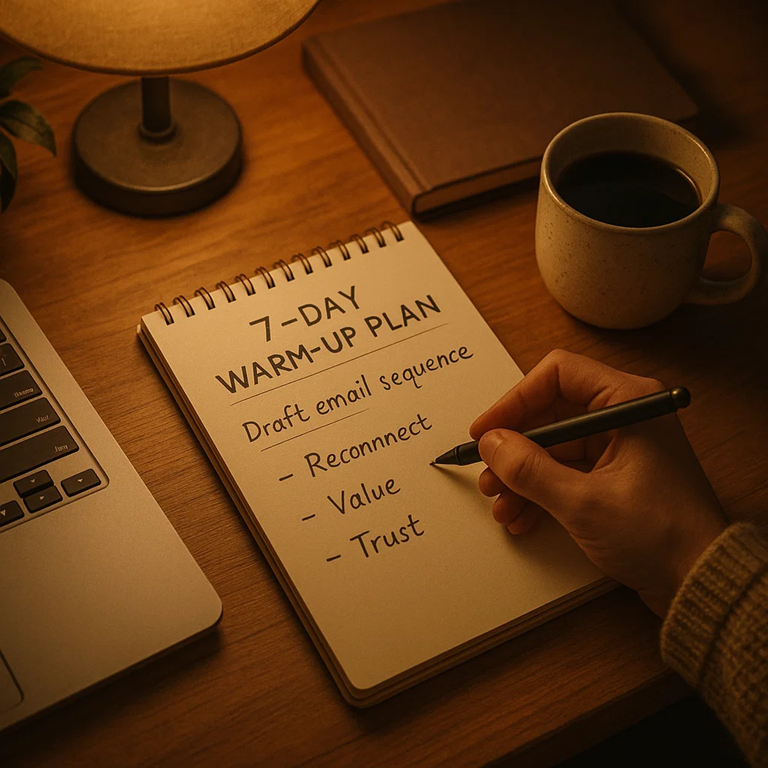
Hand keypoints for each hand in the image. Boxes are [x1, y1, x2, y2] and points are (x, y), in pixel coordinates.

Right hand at [470, 350, 727, 616]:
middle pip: (550, 412)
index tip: (487, 430)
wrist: (698, 582)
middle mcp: (623, 415)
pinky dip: (538, 490)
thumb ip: (529, 469)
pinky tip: (519, 515)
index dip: (515, 400)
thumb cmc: (660, 536)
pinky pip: (563, 469)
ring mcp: (618, 445)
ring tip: (500, 501)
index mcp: (628, 401)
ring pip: (552, 445)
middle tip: (488, 472)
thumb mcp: (582, 502)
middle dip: (514, 446)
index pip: (558, 374)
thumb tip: (490, 444)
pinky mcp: (612, 472)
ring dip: (521, 473)